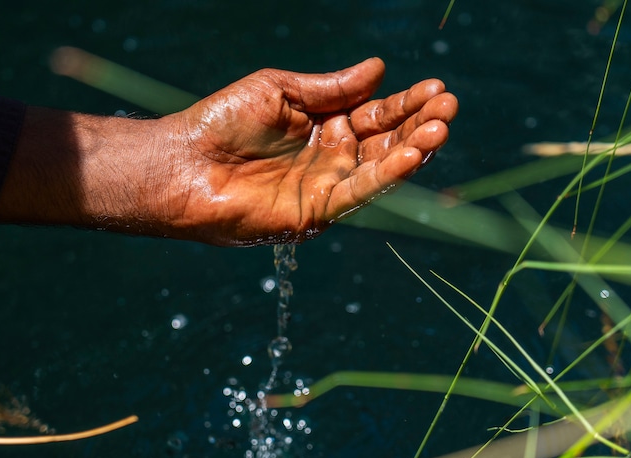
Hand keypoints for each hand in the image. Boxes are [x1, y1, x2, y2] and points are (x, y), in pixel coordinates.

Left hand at [160, 57, 457, 244]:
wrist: (182, 163)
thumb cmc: (222, 121)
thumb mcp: (280, 90)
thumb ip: (331, 88)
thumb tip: (379, 69)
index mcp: (326, 126)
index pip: (377, 114)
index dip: (407, 102)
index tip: (436, 87)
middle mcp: (332, 158)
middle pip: (387, 142)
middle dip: (420, 125)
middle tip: (448, 106)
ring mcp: (326, 188)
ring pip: (381, 170)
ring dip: (413, 151)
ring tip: (440, 129)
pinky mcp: (316, 214)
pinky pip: (358, 194)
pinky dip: (386, 176)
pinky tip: (411, 155)